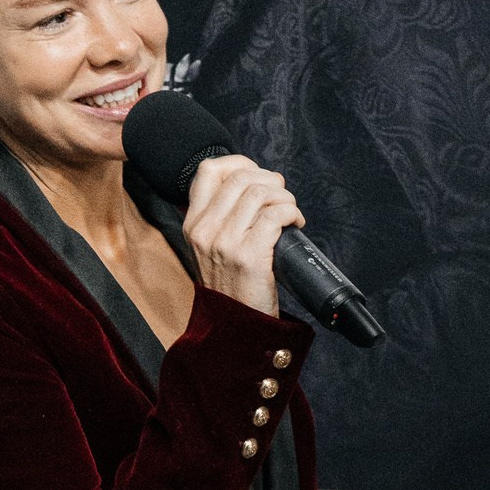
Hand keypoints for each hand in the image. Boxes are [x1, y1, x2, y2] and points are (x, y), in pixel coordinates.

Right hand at [182, 155, 304, 315]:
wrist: (236, 326)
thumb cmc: (234, 286)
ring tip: (291, 213)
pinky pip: (276, 215)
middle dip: (271, 181)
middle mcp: (204, 230)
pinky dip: (293, 214)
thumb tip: (254, 186)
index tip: (260, 176)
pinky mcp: (249, 256)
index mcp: (193, 223)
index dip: (240, 163)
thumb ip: (223, 218)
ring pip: (261, 193)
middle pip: (241, 177)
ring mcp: (224, 243)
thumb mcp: (212, 248)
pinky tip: (296, 224)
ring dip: (286, 198)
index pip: (209, 170)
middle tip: (283, 197)